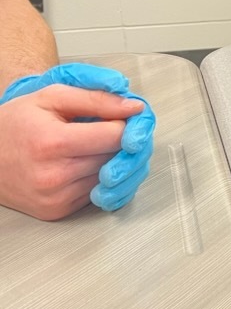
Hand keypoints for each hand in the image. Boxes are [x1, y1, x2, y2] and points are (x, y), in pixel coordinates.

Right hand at [1, 63, 156, 211]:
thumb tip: (136, 108)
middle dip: (125, 143)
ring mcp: (56, 198)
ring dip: (116, 162)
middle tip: (112, 130)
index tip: (123, 117)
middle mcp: (54, 176)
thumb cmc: (16, 123)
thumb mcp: (52, 97)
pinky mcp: (58, 211)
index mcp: (53, 143)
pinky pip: (100, 193)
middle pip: (118, 158)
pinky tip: (88, 164)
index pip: (116, 137)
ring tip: (96, 147)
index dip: (126, 124)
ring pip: (114, 178)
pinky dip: (102, 179)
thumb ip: (97, 99)